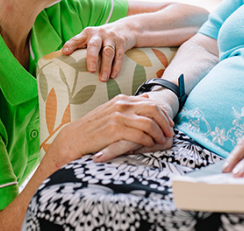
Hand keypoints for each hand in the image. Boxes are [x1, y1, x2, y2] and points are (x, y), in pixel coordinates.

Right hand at [52, 94, 173, 164]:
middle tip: (170, 134)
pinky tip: (149, 146)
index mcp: (122, 99)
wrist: (73, 139)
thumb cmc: (94, 128)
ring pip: (149, 123)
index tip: (169, 125)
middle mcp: (122, 105)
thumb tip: (147, 98)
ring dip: (159, 134)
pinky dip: (148, 141)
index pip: (151, 103)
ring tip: (161, 142)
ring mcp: (118, 116)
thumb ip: (129, 104)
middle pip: (154, 110)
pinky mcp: (115, 130)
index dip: (163, 115)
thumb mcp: (112, 110)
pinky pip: (140, 135)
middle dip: (165, 123)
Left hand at [61, 24, 136, 80]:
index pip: (77, 39)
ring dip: (106, 66)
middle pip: (94, 45)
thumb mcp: (91, 38)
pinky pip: (119, 56)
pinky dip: (116, 66)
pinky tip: (113, 75)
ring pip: (108, 52)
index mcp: (87, 33)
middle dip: (92, 58)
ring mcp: (111, 38)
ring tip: (103, 79)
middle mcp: (99, 34)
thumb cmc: (102, 38)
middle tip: (91, 70)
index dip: (71, 45)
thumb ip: (80, 47)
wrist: (125, 28)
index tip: (65, 52)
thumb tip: (64, 62)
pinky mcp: (122, 43)